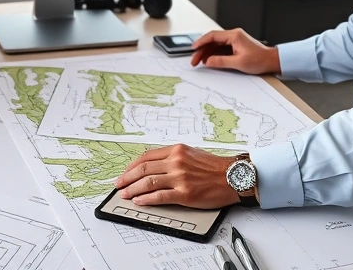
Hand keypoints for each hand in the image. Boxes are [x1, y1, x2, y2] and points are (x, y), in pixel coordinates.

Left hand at [114, 144, 239, 208]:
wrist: (233, 177)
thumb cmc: (215, 167)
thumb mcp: (191, 154)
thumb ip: (173, 157)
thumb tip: (153, 166)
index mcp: (176, 150)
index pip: (146, 157)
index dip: (132, 166)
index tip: (125, 173)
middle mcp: (176, 162)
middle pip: (143, 169)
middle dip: (127, 178)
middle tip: (118, 184)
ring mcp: (180, 178)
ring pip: (148, 183)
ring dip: (132, 189)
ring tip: (125, 194)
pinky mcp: (185, 194)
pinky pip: (159, 196)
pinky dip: (146, 199)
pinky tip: (139, 201)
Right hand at [191, 29, 280, 74]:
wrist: (272, 61)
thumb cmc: (260, 60)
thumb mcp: (239, 62)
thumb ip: (221, 61)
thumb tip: (208, 61)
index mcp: (234, 35)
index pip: (213, 36)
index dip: (201, 42)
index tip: (193, 48)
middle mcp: (234, 35)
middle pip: (213, 41)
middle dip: (202, 50)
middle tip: (194, 60)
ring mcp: (235, 40)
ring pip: (216, 45)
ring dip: (207, 53)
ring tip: (200, 62)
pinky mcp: (236, 46)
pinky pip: (221, 48)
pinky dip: (214, 54)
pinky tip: (210, 60)